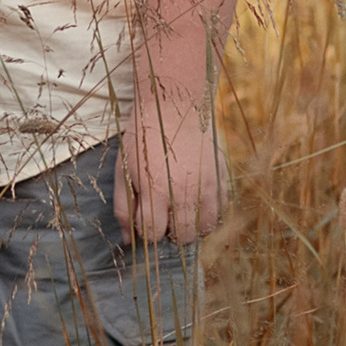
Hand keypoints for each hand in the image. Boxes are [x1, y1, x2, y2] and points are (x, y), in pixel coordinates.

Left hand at [113, 79, 225, 244]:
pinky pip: (220, 211)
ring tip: (180, 212)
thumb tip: (129, 240)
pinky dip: (208, 213)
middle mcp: (185, 192)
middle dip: (169, 233)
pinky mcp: (221, 178)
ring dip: (191, 227)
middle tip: (162, 217)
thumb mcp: (124, 169)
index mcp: (156, 190)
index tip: (144, 221)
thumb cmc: (144, 136)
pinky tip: (196, 201)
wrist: (174, 104)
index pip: (152, 234)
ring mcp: (207, 186)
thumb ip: (124, 207)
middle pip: (182, 237)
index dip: (145, 232)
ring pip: (204, 229)